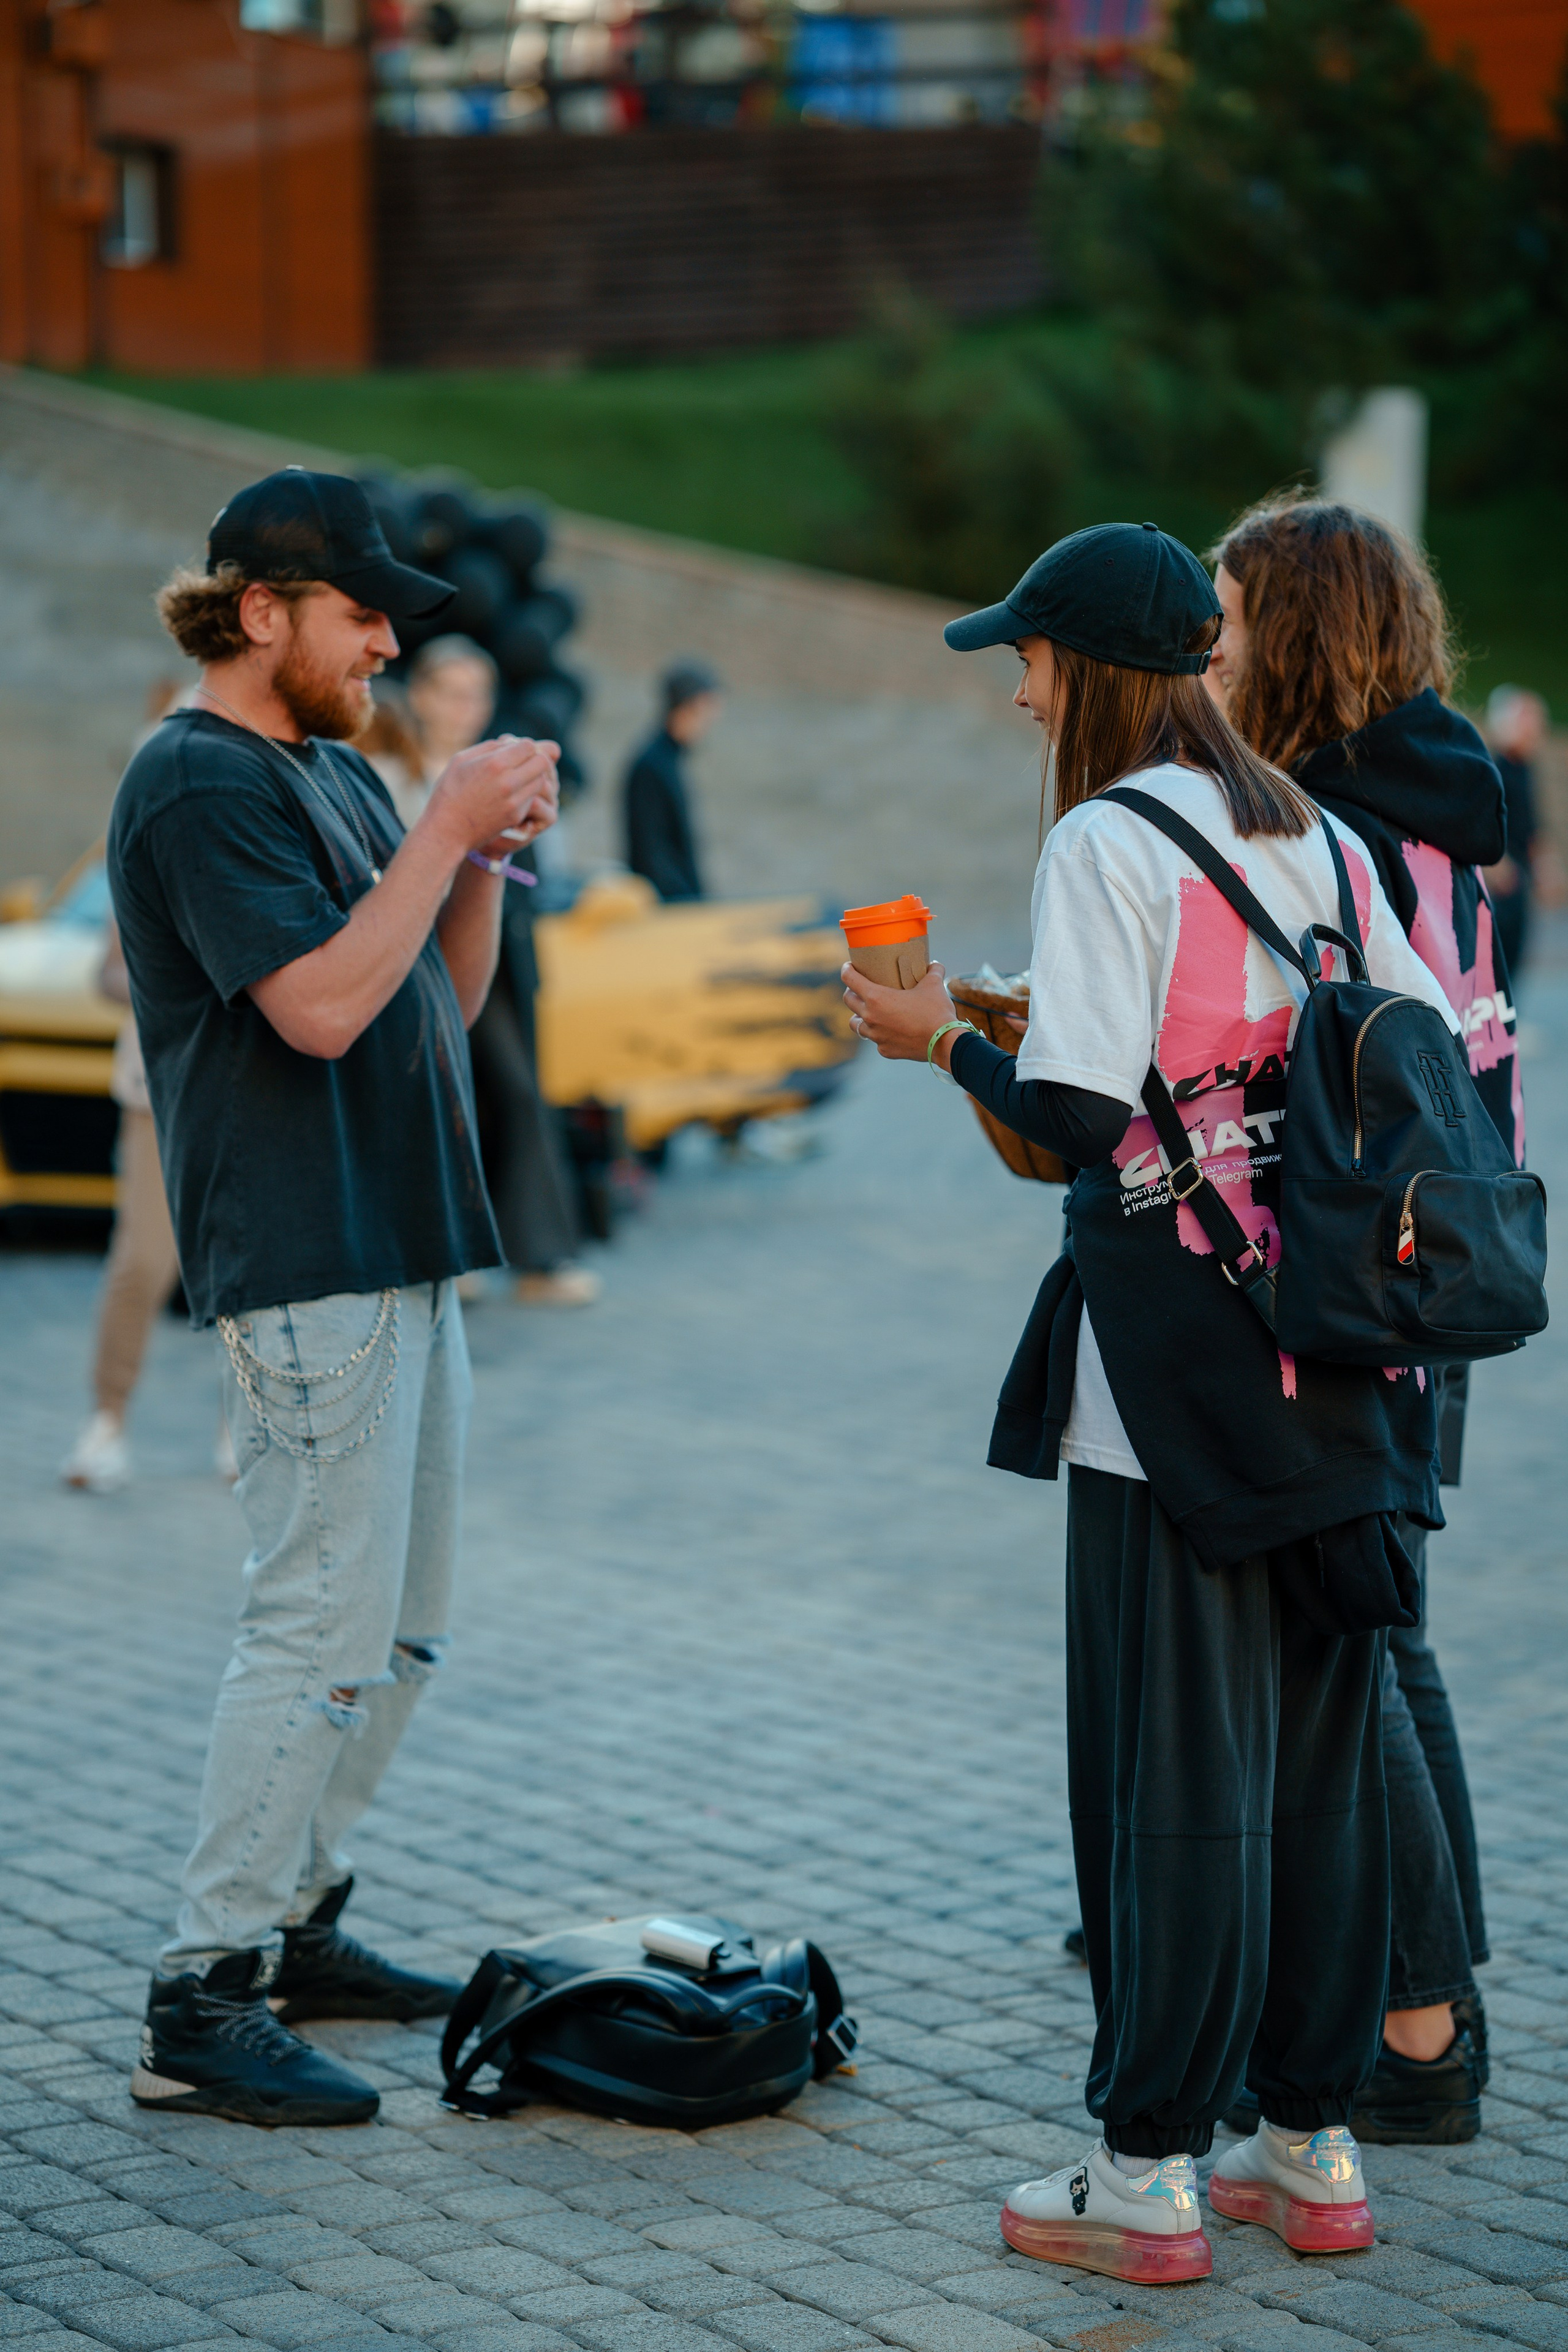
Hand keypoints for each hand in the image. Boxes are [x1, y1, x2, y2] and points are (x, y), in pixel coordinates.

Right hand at [425, 735, 560, 859]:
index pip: (529, 746)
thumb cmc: (449, 791)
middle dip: (534, 759)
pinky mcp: (516, 815)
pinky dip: (526, 793)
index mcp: (494, 763)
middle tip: (523, 763)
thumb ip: (489, 747)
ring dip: (533, 777)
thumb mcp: (461, 760)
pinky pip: (532, 798)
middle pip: (541, 763)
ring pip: (541, 781)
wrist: (447, 830)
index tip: (515, 751)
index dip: (524, 747)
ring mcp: (514, 801)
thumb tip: (511, 742)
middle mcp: (508, 782)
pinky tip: (513, 794)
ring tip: (518, 778)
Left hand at [842, 959, 957, 1063]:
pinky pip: (876, 1040)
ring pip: (856, 1025)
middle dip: (851, 991)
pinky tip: (888, 1030)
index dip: (847, 970)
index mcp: (876, 998)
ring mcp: (876, 1036)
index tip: (849, 967)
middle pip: (848, 1001)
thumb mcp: (934, 985)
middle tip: (859, 987)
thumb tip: (934, 964)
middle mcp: (870, 1017)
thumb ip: (933, 971)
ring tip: (869, 1012)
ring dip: (859, 1016)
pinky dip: (879, 1034)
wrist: (944, 1043)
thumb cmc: (935, 1011)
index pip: (850, 979)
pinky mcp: (885, 1050)